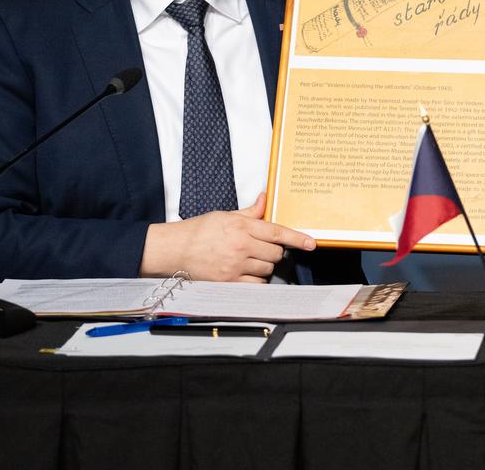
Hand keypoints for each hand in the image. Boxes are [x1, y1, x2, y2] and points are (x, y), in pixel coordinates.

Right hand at [139, 193, 315, 282]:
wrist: (173, 250)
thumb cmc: (197, 231)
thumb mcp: (225, 215)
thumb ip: (250, 212)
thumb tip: (265, 200)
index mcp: (241, 227)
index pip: (277, 232)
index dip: (297, 238)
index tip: (310, 244)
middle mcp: (240, 246)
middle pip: (275, 253)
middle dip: (273, 251)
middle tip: (260, 248)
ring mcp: (235, 266)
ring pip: (267, 269)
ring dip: (264, 265)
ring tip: (248, 259)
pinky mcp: (229, 282)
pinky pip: (256, 284)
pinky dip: (256, 279)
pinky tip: (247, 272)